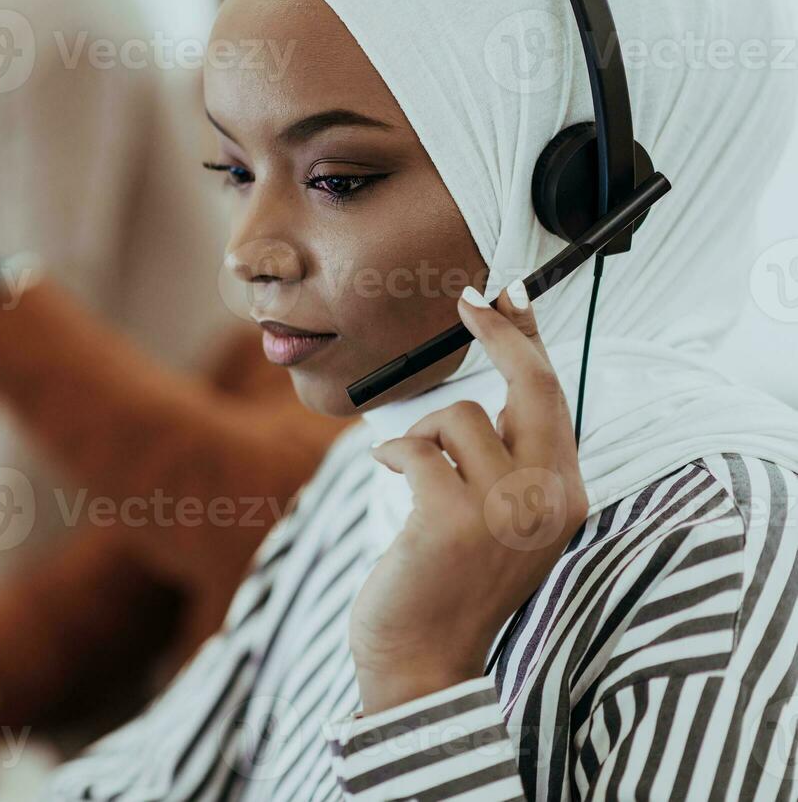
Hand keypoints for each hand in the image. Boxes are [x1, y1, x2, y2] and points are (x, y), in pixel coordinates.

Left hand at [350, 283, 588, 714]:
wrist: (424, 661)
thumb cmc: (450, 581)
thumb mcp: (499, 520)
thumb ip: (508, 465)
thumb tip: (489, 398)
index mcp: (565, 496)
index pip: (555, 398)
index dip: (532, 338)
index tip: (510, 294)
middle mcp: (548, 500)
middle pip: (532, 385)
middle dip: (500, 332)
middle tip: (468, 299)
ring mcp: (503, 512)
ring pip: (457, 416)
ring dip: (422, 433)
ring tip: (412, 471)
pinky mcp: (451, 521)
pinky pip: (415, 448)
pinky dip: (394, 452)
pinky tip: (388, 473)